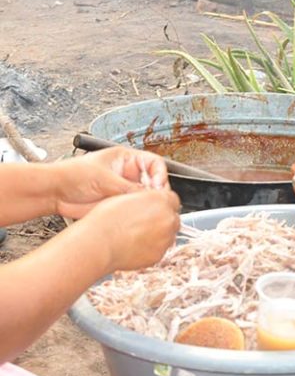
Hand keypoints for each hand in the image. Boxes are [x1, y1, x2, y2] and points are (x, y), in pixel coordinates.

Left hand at [53, 146, 169, 218]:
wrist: (54, 193)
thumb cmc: (73, 175)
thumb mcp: (105, 179)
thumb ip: (129, 188)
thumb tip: (150, 195)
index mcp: (127, 159)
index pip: (154, 164)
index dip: (160, 175)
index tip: (158, 186)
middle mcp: (128, 174)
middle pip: (154, 182)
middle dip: (156, 191)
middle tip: (155, 200)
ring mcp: (124, 190)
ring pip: (146, 197)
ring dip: (148, 203)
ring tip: (145, 209)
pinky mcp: (119, 204)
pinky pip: (135, 209)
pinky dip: (139, 213)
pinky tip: (137, 216)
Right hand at [77, 189, 180, 271]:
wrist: (98, 244)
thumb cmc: (106, 219)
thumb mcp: (127, 196)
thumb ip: (145, 197)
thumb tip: (150, 200)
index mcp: (161, 200)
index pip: (172, 199)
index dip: (162, 204)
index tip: (154, 208)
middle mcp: (168, 219)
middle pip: (172, 218)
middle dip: (162, 219)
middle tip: (143, 223)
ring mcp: (165, 239)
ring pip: (167, 235)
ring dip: (158, 234)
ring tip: (135, 235)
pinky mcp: (159, 255)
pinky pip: (159, 250)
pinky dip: (151, 248)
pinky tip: (134, 246)